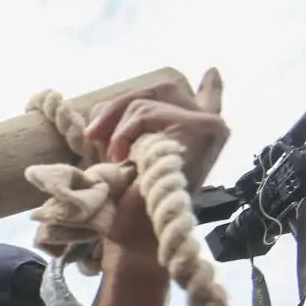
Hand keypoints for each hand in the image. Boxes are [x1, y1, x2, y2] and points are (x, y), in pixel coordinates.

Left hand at [85, 70, 227, 253]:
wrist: (136, 233)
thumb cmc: (128, 205)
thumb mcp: (127, 159)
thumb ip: (130, 134)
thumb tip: (101, 121)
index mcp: (197, 136)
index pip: (209, 100)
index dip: (210, 87)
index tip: (212, 72)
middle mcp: (211, 127)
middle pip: (158, 89)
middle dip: (117, 107)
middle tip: (93, 134)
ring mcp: (210, 125)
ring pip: (147, 100)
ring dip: (117, 129)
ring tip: (115, 159)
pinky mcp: (203, 127)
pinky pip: (146, 112)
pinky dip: (124, 134)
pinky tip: (124, 158)